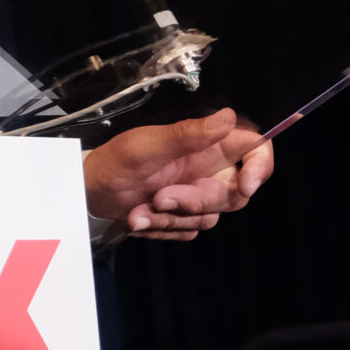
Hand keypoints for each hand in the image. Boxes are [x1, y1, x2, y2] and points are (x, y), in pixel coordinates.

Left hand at [82, 109, 273, 239]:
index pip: (255, 149)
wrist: (89, 190)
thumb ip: (188, 134)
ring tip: (138, 211)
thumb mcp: (148, 145)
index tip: (244, 186)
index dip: (260, 167)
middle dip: (195, 202)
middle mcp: (207, 171)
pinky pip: (187, 233)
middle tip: (159, 198)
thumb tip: (228, 116)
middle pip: (233, 194)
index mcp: (206, 146)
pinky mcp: (182, 219)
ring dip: (170, 219)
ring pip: (208, 218)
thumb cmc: (116, 160)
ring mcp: (196, 197)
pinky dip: (161, 229)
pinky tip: (138, 219)